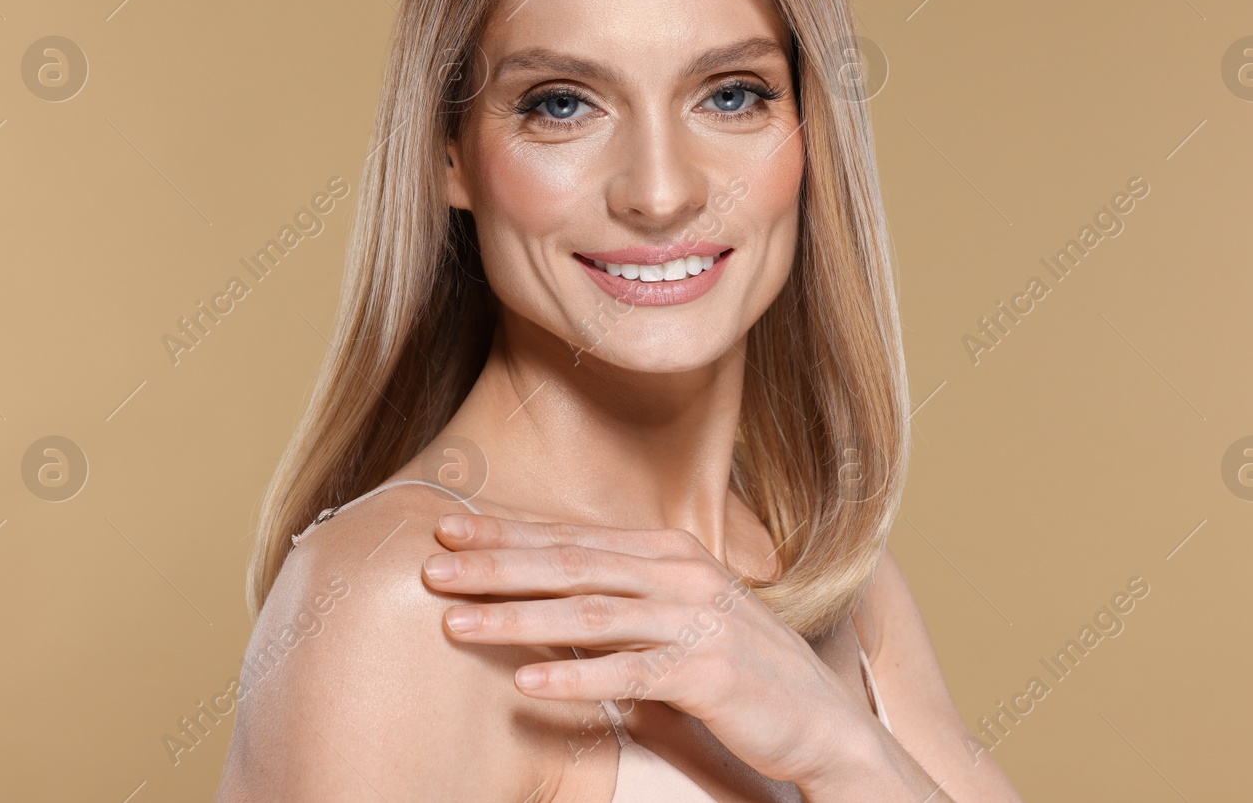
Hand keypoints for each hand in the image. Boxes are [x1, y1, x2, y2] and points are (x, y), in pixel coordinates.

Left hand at [419, 512, 877, 785]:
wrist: (820, 721)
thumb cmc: (739, 668)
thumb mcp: (680, 616)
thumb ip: (623, 598)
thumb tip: (544, 593)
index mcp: (671, 552)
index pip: (574, 537)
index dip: (508, 532)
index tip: (448, 530)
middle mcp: (681, 574)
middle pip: (572, 565)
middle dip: (497, 565)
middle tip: (432, 569)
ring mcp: (697, 620)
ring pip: (591, 613)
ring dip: (518, 618)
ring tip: (457, 624)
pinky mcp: (707, 673)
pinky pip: (629, 674)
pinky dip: (574, 677)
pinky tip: (526, 687)